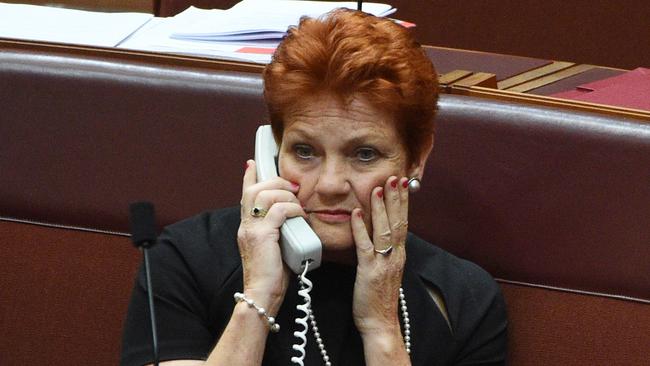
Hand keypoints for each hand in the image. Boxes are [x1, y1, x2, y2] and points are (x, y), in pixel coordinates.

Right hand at [238, 159, 304, 313]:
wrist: (263, 295)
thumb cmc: (272, 276)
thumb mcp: (275, 248)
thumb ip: (280, 231)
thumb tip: (296, 222)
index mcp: (247, 227)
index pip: (245, 195)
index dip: (248, 177)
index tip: (251, 164)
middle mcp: (245, 225)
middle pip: (255, 189)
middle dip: (276, 182)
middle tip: (292, 188)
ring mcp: (251, 229)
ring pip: (266, 195)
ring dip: (287, 195)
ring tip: (298, 205)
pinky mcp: (262, 235)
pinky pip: (279, 210)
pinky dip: (293, 209)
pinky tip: (300, 216)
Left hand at [350, 176, 408, 335]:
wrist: (381, 324)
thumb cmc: (379, 298)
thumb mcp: (386, 270)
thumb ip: (385, 251)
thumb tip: (380, 234)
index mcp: (399, 254)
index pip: (403, 222)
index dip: (403, 202)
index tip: (402, 183)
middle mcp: (395, 256)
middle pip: (398, 221)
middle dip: (396, 198)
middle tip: (395, 177)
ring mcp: (383, 263)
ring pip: (385, 230)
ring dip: (382, 208)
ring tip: (379, 188)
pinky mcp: (369, 271)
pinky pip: (366, 246)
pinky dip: (361, 229)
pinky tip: (358, 213)